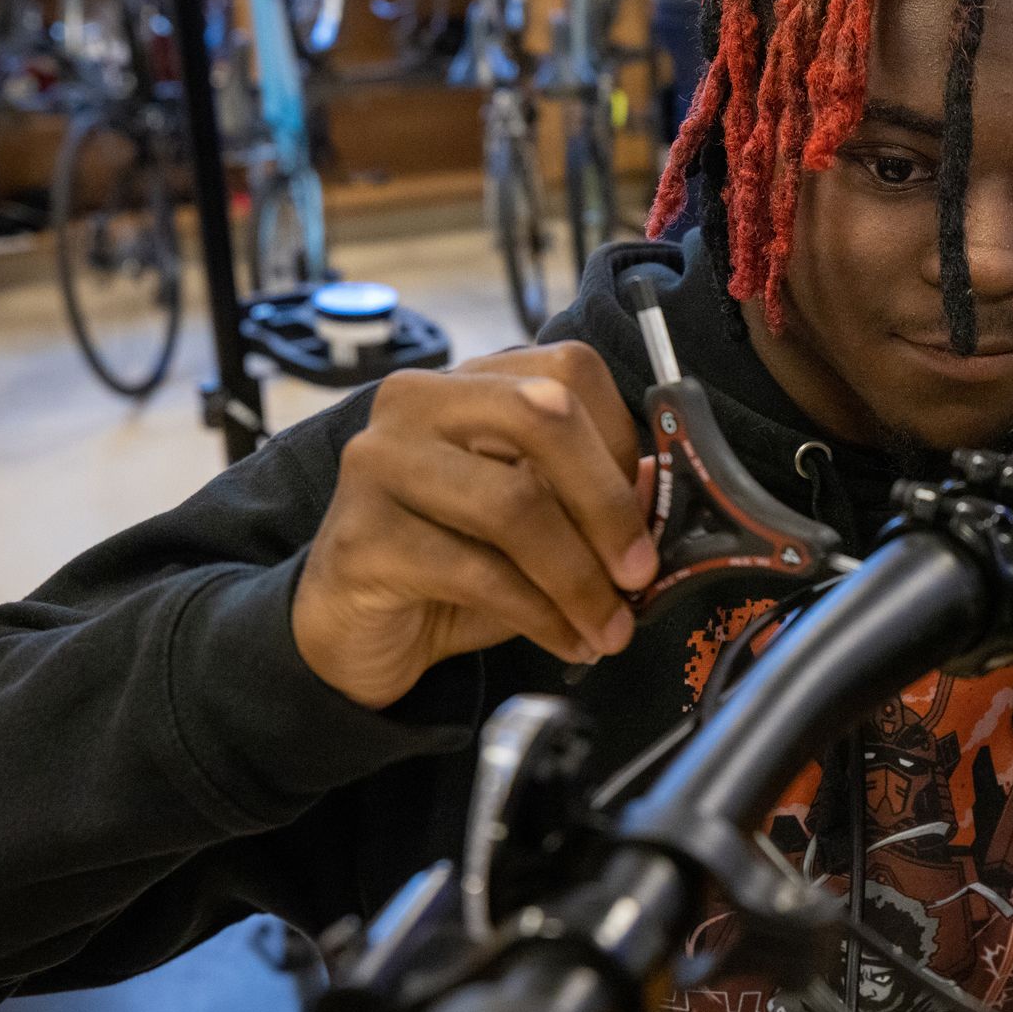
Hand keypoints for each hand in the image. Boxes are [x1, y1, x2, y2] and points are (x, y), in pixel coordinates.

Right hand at [293, 341, 658, 710]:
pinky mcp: (362, 538)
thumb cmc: (457, 565)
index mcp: (472, 382)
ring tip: (610, 628)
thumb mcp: (538, 524)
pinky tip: (567, 641)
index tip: (650, 511)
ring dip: (580, 579)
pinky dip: (541, 615)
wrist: (355, 628)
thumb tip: (657, 493)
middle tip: (640, 572)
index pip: (569, 371)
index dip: (624, 441)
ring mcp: (379, 463)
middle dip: (607, 502)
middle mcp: (417, 402)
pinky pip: (477, 572)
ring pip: (514, 503)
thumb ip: (590, 501)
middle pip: (544, 414)